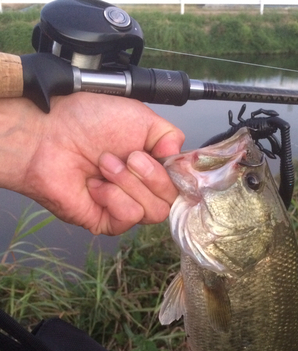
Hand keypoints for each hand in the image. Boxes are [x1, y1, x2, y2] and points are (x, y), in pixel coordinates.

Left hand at [0, 93, 183, 234]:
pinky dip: (115, 198)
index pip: (181, 184)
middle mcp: (140, 188)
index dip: (177, 174)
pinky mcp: (107, 221)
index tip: (163, 157)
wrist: (51, 134)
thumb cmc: (88, 120)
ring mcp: (124, 206)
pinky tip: (96, 186)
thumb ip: (171, 137)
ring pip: (154, 211)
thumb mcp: (143, 117)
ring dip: (129, 183)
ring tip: (105, 166)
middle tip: (126, 156)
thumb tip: (179, 159)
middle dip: (150, 175)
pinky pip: (130, 217)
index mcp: (151, 166)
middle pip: (170, 200)